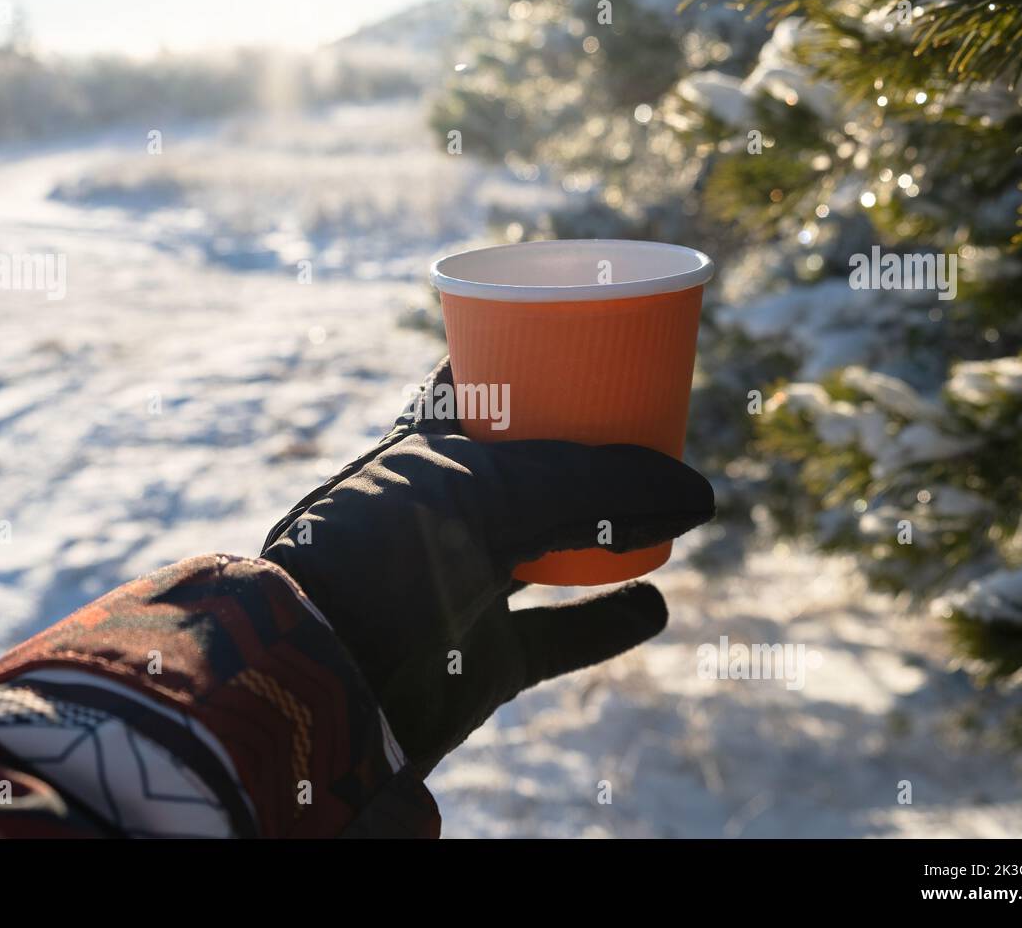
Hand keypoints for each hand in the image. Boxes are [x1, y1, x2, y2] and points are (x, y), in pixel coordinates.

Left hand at [262, 358, 713, 774]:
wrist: (321, 681)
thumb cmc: (384, 556)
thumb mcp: (486, 495)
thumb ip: (591, 485)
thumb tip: (700, 492)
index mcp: (422, 451)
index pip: (474, 383)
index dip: (525, 357)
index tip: (590, 339)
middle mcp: (443, 513)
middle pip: (532, 469)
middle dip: (591, 451)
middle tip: (655, 427)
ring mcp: (464, 586)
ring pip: (553, 551)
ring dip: (613, 534)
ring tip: (670, 508)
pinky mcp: (484, 661)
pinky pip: (562, 638)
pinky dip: (612, 623)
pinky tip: (656, 604)